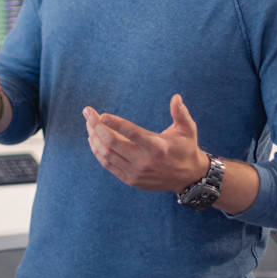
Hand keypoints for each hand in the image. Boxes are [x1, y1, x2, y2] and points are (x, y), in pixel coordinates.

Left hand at [83, 94, 206, 192]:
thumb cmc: (185, 148)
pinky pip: (108, 165)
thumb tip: (176, 97)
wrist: (188, 177)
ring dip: (94, 138)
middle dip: (96, 126)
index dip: (114, 123)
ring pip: (107, 154)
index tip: (100, 114)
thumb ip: (181, 113)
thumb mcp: (187, 130)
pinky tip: (93, 139)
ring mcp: (136, 173)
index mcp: (157, 147)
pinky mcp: (131, 180)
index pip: (131, 133)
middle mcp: (144, 161)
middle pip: (113, 143)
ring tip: (88, 124)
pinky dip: (97, 152)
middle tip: (87, 113)